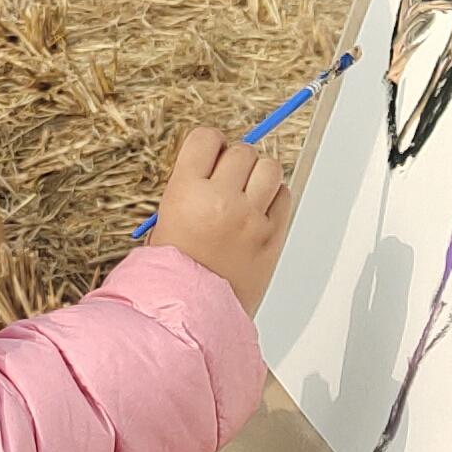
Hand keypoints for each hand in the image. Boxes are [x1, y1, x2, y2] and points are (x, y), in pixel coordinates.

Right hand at [151, 128, 292, 312]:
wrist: (192, 313)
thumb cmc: (173, 271)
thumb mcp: (166, 219)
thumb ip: (191, 187)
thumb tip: (216, 162)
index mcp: (186, 192)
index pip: (206, 139)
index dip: (210, 144)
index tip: (212, 154)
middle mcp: (220, 199)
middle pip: (242, 151)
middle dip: (236, 162)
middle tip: (229, 181)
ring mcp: (251, 217)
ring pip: (270, 167)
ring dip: (260, 174)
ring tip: (248, 193)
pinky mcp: (273, 235)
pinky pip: (285, 196)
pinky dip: (275, 197)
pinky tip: (260, 211)